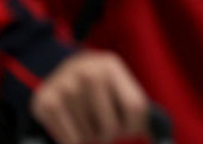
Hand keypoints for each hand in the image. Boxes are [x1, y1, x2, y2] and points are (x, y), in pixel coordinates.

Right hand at [30, 50, 150, 143]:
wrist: (62, 73)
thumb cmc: (101, 88)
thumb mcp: (119, 86)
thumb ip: (137, 109)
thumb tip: (158, 137)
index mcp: (111, 65)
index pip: (135, 107)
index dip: (135, 126)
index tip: (129, 129)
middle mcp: (88, 72)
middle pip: (111, 126)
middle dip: (111, 135)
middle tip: (105, 130)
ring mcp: (64, 85)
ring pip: (89, 135)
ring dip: (91, 138)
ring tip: (88, 124)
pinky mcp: (45, 102)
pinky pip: (69, 139)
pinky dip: (74, 141)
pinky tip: (74, 129)